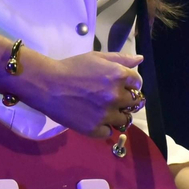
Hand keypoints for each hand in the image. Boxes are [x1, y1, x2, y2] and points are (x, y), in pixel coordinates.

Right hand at [20, 51, 143, 138]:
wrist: (47, 85)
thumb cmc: (71, 68)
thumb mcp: (96, 57)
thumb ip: (121, 59)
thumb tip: (140, 59)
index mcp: (118, 76)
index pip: (137, 83)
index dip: (130, 83)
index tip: (120, 85)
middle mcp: (116, 96)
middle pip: (134, 103)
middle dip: (126, 99)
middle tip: (111, 97)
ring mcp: (106, 114)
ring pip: (124, 119)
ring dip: (117, 114)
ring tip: (103, 109)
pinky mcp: (95, 128)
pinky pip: (108, 131)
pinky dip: (103, 127)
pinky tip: (94, 118)